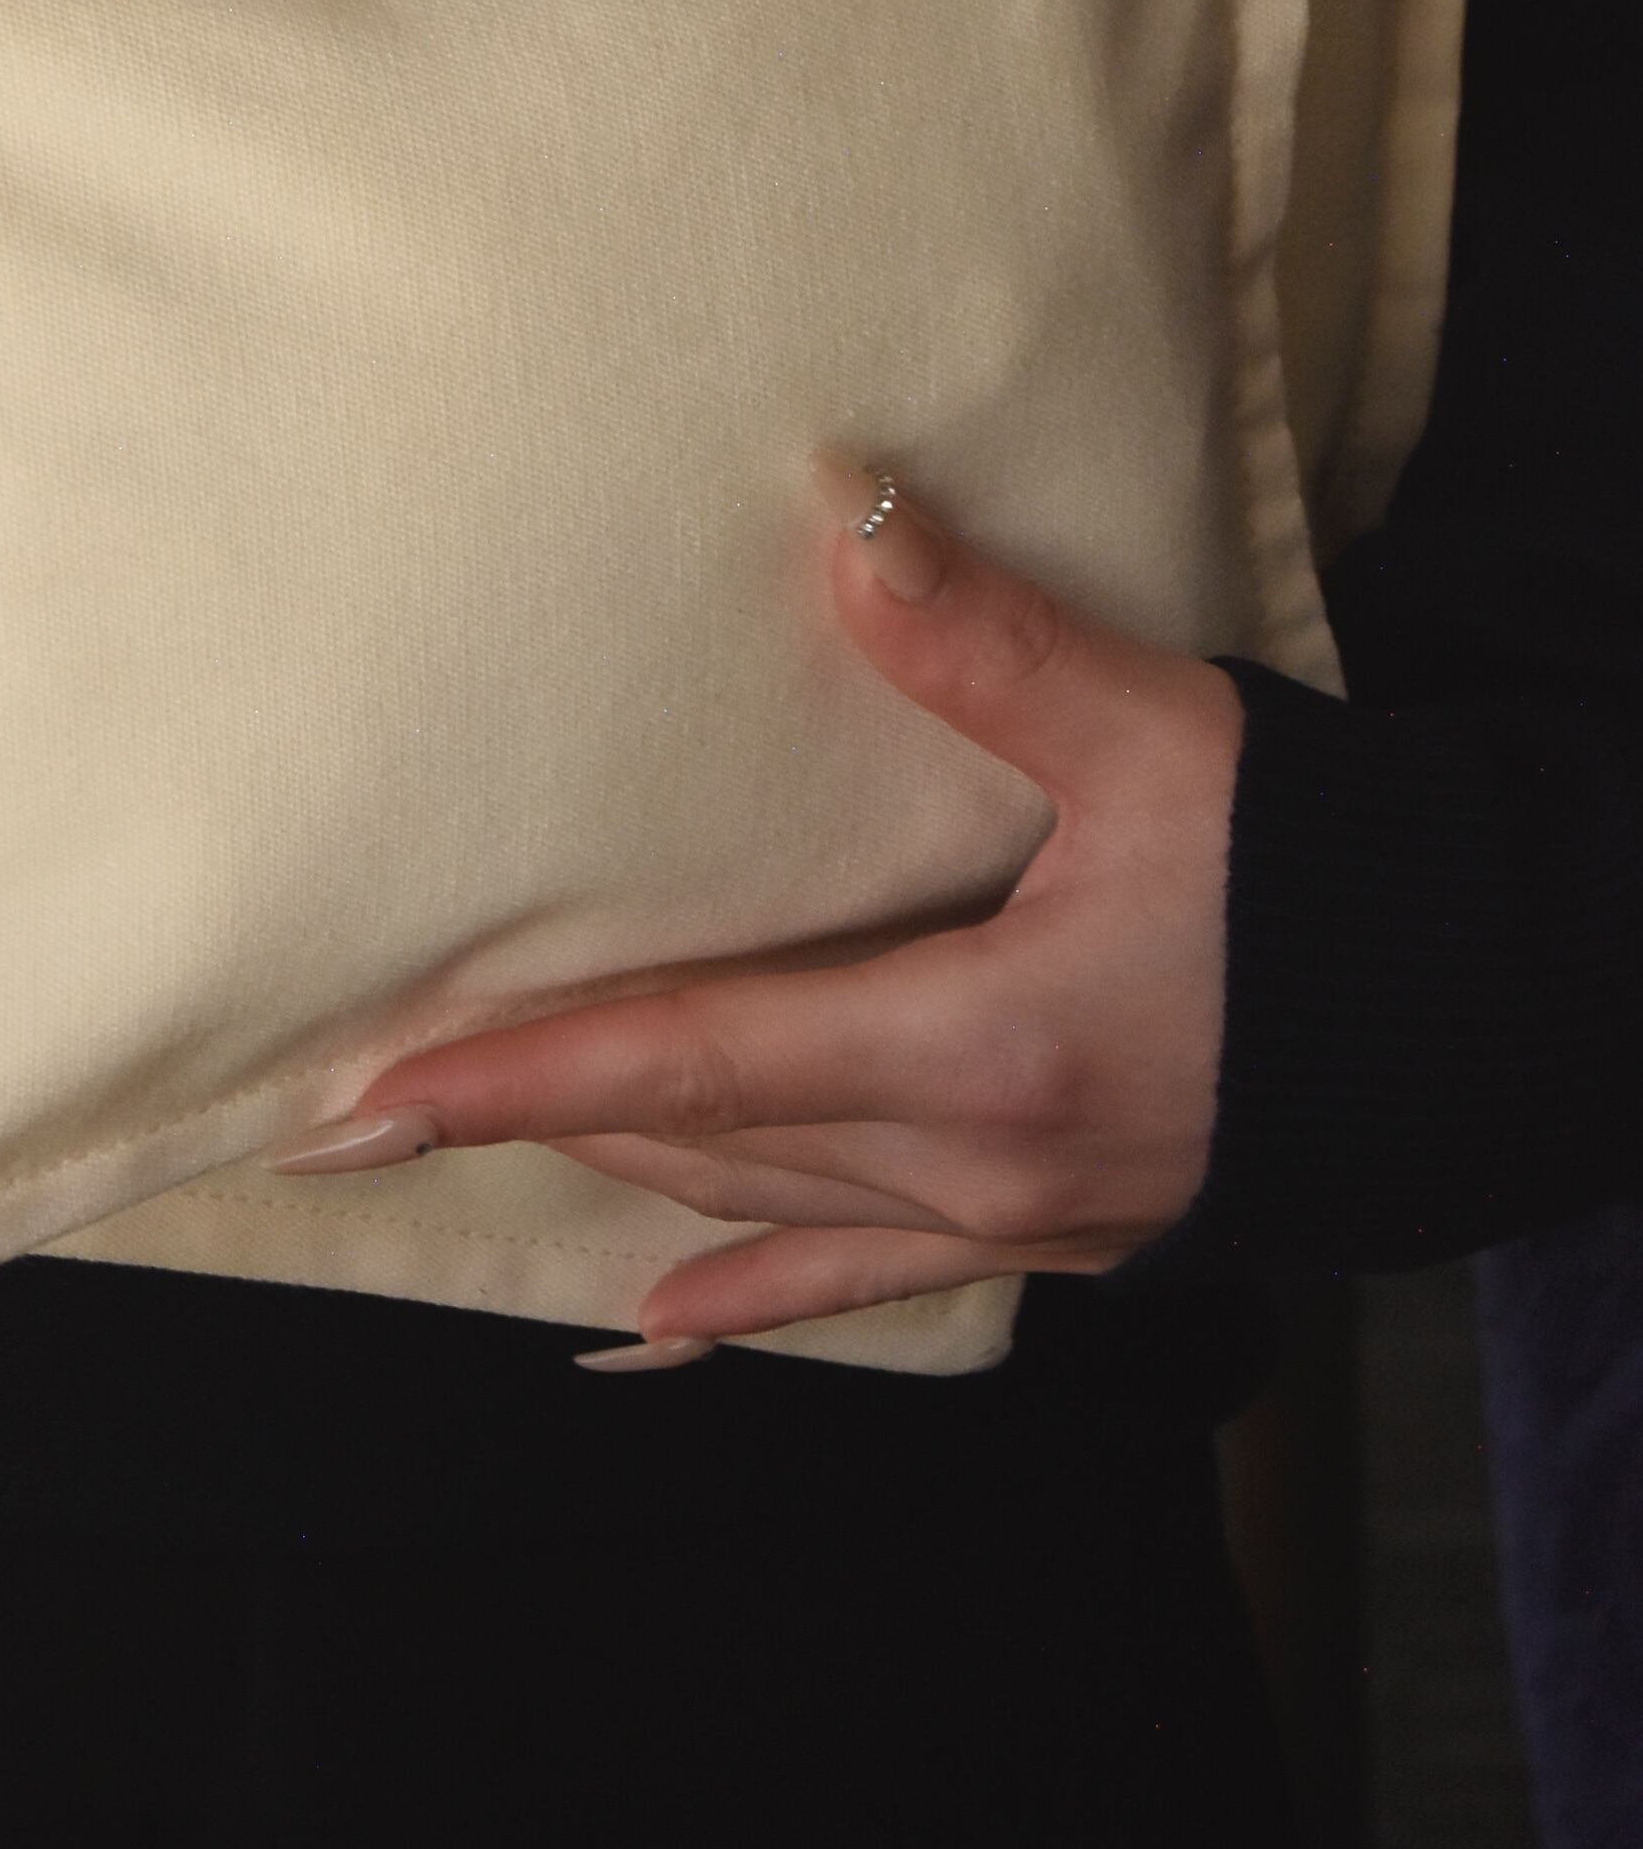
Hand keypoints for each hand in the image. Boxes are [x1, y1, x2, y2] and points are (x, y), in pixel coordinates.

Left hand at [290, 466, 1240, 1344]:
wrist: (1489, 1015)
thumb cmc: (1330, 877)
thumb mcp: (1165, 743)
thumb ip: (995, 644)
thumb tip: (848, 516)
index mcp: (975, 1048)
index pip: (692, 1062)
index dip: (522, 1075)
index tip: (370, 1095)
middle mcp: (968, 1164)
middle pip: (697, 1136)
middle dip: (527, 1117)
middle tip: (359, 1106)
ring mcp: (1010, 1219)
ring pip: (761, 1196)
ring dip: (617, 1167)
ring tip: (470, 1146)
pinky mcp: (1053, 1233)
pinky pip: (860, 1280)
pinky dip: (747, 1300)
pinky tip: (654, 1332)